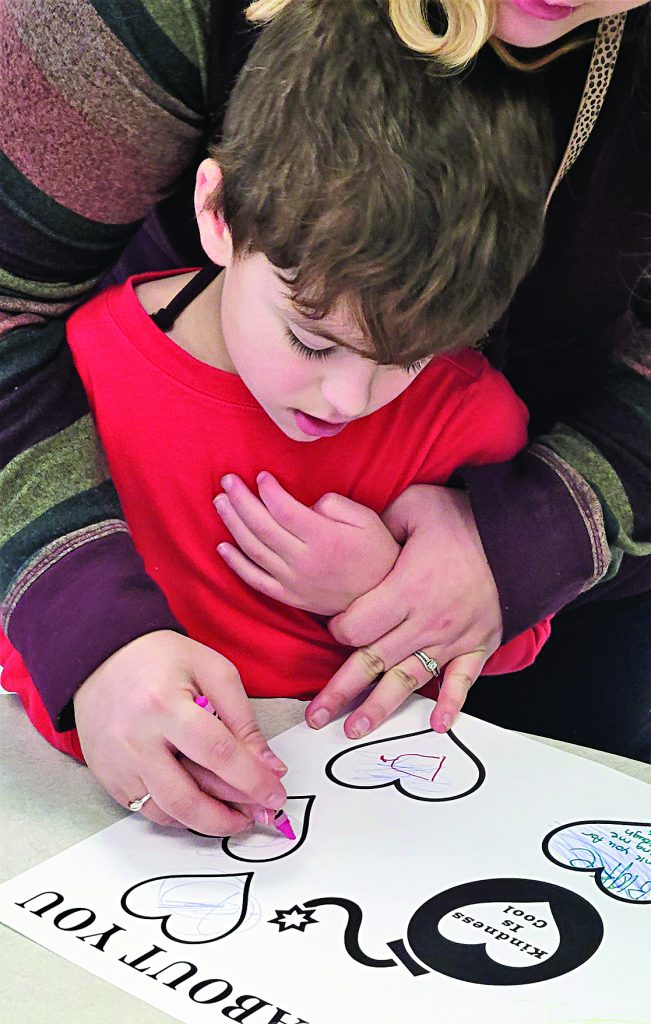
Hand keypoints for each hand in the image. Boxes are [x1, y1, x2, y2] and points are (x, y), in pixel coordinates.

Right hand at [73, 630, 286, 833]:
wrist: (100, 658)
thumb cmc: (159, 659)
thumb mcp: (211, 669)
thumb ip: (242, 717)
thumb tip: (267, 765)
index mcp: (164, 704)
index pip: (217, 752)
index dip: (252, 779)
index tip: (276, 792)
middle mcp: (136, 739)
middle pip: (187, 797)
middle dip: (231, 815)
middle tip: (260, 814)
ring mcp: (118, 764)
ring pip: (168, 812)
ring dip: (208, 822)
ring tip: (237, 816)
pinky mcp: (109, 778)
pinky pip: (148, 811)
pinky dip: (180, 816)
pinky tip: (203, 808)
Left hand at [214, 472, 400, 614]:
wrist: (381, 599)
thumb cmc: (376, 552)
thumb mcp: (367, 520)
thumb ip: (335, 505)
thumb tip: (306, 504)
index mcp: (325, 539)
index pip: (284, 510)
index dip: (268, 491)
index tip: (261, 476)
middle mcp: (305, 562)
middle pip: (262, 527)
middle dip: (240, 500)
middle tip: (227, 481)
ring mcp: (294, 582)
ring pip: (253, 550)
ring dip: (233, 524)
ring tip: (220, 502)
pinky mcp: (289, 597)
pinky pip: (255, 580)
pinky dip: (235, 564)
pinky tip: (221, 546)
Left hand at [305, 484, 502, 736]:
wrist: (524, 536)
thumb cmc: (466, 520)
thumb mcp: (414, 506)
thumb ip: (374, 524)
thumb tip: (341, 528)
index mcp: (406, 589)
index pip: (356, 627)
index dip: (338, 629)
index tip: (335, 627)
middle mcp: (426, 622)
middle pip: (373, 662)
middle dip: (341, 691)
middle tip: (316, 716)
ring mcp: (453, 639)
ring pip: (407, 680)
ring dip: (379, 708)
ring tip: (355, 731)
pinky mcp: (478, 646)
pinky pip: (461, 682)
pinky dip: (450, 706)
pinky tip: (435, 726)